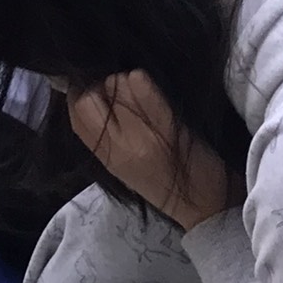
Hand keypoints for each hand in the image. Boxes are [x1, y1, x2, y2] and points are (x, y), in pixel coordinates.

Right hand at [66, 71, 231, 232]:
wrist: (207, 203)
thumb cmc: (166, 182)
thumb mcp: (122, 164)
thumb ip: (102, 133)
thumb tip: (89, 91)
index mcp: (104, 156)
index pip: (75, 109)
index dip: (82, 90)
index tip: (98, 90)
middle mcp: (117, 146)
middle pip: (88, 95)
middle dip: (101, 84)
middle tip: (124, 92)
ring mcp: (141, 134)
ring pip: (116, 83)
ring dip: (127, 79)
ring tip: (144, 93)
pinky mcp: (167, 124)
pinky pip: (141, 84)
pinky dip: (144, 80)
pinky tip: (156, 91)